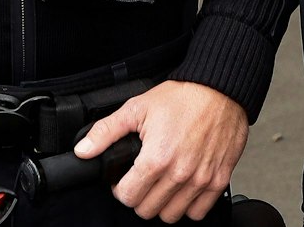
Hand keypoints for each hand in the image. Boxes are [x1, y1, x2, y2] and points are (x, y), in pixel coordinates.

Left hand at [77, 81, 246, 222]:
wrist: (219, 90)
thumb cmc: (182, 97)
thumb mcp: (136, 108)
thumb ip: (106, 132)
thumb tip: (83, 150)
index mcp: (156, 158)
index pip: (128, 198)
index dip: (120, 189)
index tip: (124, 180)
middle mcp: (180, 173)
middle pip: (148, 210)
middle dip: (139, 197)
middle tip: (141, 181)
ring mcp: (201, 179)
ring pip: (172, 215)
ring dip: (162, 204)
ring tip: (161, 185)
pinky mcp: (218, 180)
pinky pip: (199, 212)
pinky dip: (188, 206)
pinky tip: (182, 190)